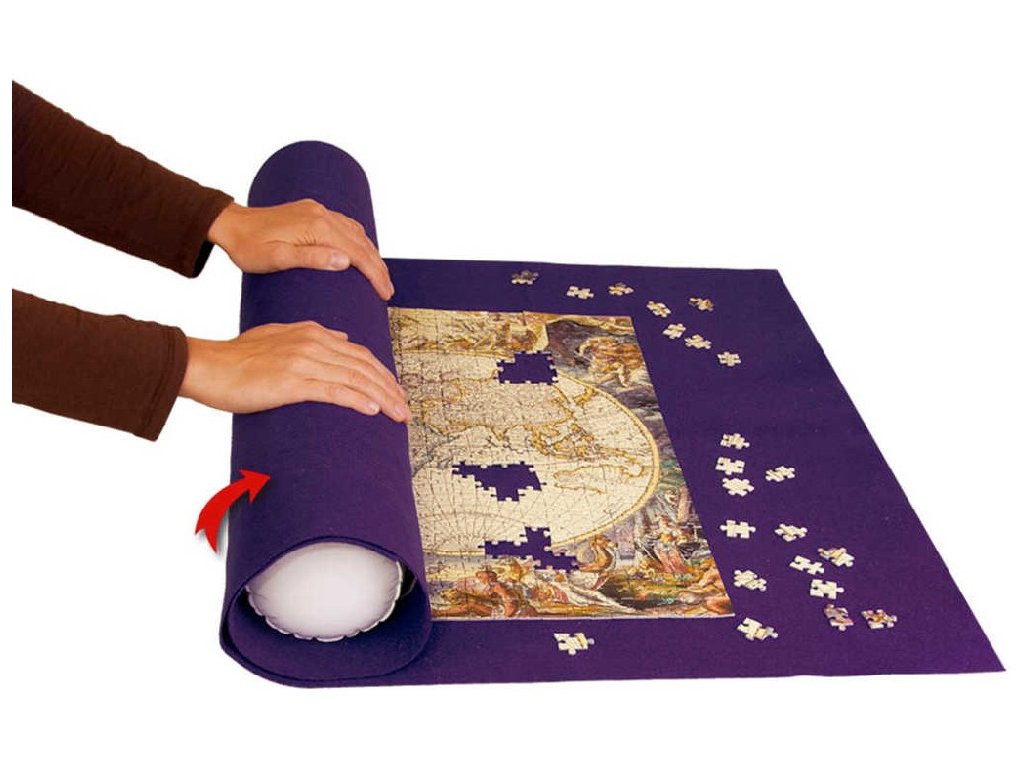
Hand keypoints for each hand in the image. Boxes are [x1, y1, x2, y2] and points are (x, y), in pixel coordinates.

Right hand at [180, 321, 409, 421]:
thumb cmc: (237, 358)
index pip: (359, 354)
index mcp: (313, 333)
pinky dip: (356, 400)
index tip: (396, 393)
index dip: (382, 374)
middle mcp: (313, 343)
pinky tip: (372, 411)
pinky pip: (332, 390)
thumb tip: (342, 339)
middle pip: (364, 367)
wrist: (206, 365)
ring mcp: (303, 361)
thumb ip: (311, 336)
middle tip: (405, 410)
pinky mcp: (291, 382)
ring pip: (355, 379)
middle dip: (390, 389)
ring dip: (382, 399)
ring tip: (398, 415)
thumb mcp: (278, 337)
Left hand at [208, 200, 393, 299]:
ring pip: (357, 233)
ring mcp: (319, 211)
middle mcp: (322, 215)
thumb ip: (311, 258)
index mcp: (317, 227)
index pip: (357, 253)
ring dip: (371, 254)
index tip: (384, 294)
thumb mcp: (276, 259)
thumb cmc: (248, 247)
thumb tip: (345, 262)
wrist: (230, 224)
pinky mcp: (313, 211)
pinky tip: (362, 251)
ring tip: (379, 276)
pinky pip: (346, 225)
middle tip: (387, 291)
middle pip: (362, 243)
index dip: (374, 275)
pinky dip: (359, 240)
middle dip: (378, 268)